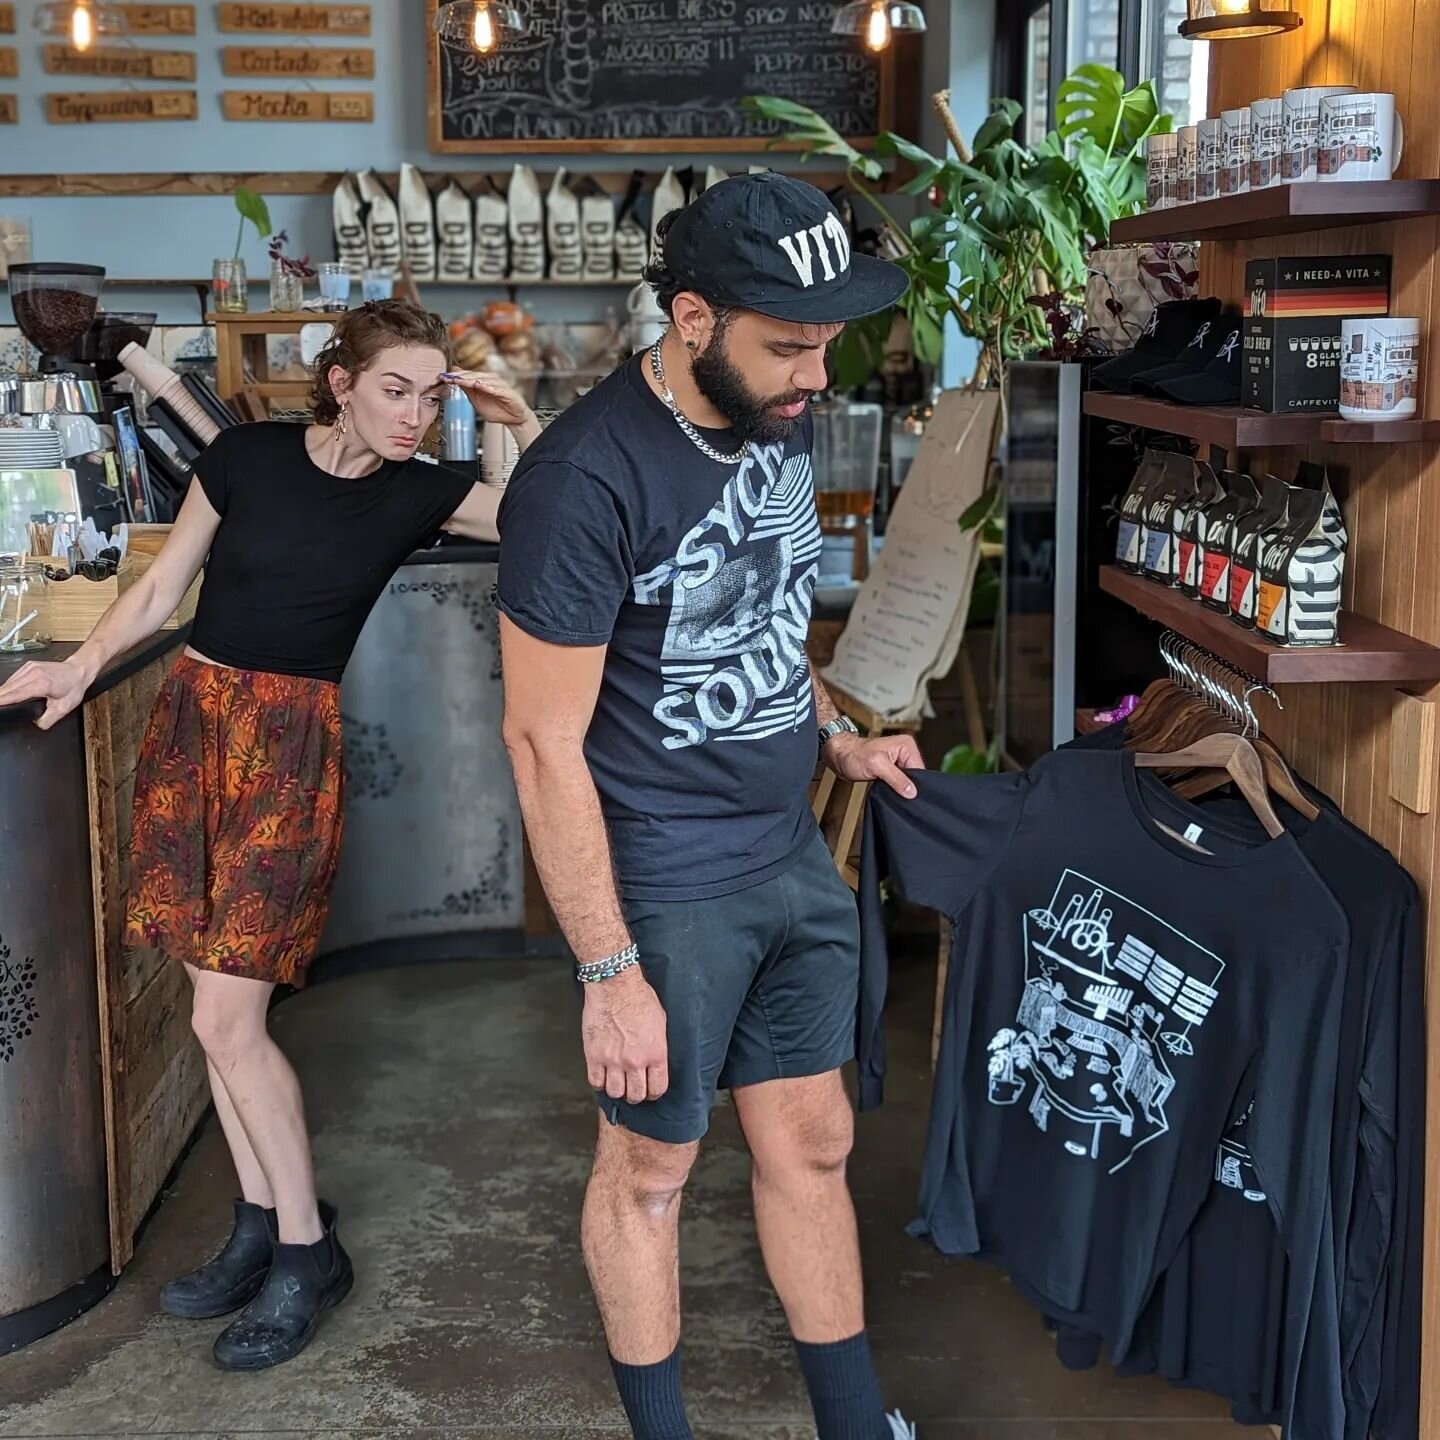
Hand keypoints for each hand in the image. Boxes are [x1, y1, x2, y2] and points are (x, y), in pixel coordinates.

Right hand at [0, 658, 89, 730]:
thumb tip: (37, 724)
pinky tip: (8, 693)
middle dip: (0, 697)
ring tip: (1, 701)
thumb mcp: (64, 708)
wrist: (79, 671)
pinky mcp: (28, 666)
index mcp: (42, 683)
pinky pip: (13, 677)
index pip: (14, 694)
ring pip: (8, 682)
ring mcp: (30, 667)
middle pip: (8, 688)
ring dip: (3, 692)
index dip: (2, 700)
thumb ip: (49, 719)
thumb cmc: (74, 687)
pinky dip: (9, 686)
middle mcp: (34, 673)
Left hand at [439, 368, 533, 428]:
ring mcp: (499, 385)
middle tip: (448, 377)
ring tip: (460, 380)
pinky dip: (488, 387)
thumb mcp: (476, 400)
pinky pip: (497, 389)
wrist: (513, 419)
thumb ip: (466, 389)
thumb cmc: (496, 409)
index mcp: (482, 381)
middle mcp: (490, 380)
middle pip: (473, 376)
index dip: (454, 376)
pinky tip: (480, 386)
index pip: (466, 376)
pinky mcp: (507, 393)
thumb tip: (454, 376)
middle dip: (460, 376)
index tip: (442, 377)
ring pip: (483, 380)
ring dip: (471, 380)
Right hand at [581, 965, 669, 1104]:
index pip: (657, 1088)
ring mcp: (613, 1060)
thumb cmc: (639, 997)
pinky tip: (603, 1075)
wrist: (614, 986)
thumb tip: (656, 1060)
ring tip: (617, 1083)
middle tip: (633, 1089)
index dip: (654, 1093)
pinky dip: (599, 1083)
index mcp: (656, 1053)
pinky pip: (595, 1082)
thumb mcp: (661, 1022)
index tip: (650, 1091)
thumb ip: (658, 1046)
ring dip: (617, 1090)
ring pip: (615, 1093)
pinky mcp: (594, 1055)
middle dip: (636, 1095)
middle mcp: (635, 1061)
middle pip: (636, 1095)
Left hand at [824, 731, 924, 798]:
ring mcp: (898, 762)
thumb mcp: (876, 766)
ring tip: (889, 790)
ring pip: (907, 782)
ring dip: (900, 789)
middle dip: (907, 787)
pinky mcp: (891, 771)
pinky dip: (894, 789)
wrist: (838, 756)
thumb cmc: (852, 755)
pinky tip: (888, 792)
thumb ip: (896, 778)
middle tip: (896, 794)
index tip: (908, 795)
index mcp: (906, 746)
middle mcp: (905, 752)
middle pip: (915, 777)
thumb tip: (912, 791)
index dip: (915, 784)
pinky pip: (898, 783)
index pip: (920, 770)